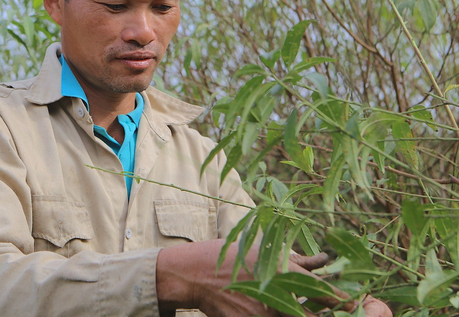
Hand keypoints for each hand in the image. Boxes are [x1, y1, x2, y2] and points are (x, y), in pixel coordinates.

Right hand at [156, 239, 391, 316]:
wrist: (196, 274)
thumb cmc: (234, 256)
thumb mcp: (269, 250)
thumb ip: (301, 260)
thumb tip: (328, 259)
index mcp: (287, 274)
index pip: (332, 297)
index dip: (352, 304)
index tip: (363, 304)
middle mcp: (281, 299)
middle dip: (337, 314)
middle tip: (349, 311)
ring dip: (314, 316)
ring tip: (315, 309)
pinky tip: (289, 311)